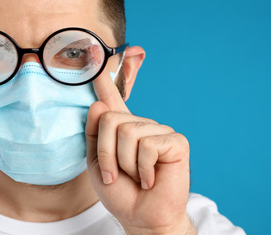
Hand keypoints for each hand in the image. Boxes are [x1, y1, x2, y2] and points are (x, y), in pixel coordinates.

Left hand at [86, 67, 195, 234]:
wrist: (142, 217)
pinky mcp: (176, 141)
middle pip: (110, 119)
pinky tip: (150, 179)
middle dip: (107, 154)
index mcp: (123, 128)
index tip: (96, 54)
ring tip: (136, 177)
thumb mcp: (97, 163)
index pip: (113, 98)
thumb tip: (99, 102)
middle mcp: (142, 124)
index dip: (105, 77)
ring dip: (125, 164)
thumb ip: (95, 133)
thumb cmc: (121, 192)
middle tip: (118, 174)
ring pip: (127, 132)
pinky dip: (142, 170)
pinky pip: (147, 146)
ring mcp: (160, 130)